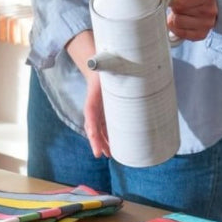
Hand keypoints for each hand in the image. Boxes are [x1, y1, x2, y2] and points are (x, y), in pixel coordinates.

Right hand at [66, 29, 110, 157]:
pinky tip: (113, 147)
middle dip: (96, 142)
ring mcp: (98, 113)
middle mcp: (93, 108)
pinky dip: (108, 139)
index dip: (92, 129)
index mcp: (93, 99)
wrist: (101, 68)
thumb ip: (115, 70)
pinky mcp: (104, 114)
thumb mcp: (109, 69)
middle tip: (100, 153)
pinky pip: (104, 129)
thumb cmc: (106, 69)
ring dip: (102, 143)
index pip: (90, 117)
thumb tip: (131, 67)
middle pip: (93, 128)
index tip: (94, 137)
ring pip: (98, 131)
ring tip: (109, 154)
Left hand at [159, 0, 217, 40]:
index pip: (180, 2)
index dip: (172, 0)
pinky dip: (177, 28)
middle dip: (174, 8)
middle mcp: (209, 10)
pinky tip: (181, 21)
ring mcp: (206, 25)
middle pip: (178, 14)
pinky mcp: (201, 35)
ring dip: (174, 18)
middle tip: (178, 4)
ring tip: (180, 13)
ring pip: (177, 25)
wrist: (206, 1)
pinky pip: (180, 34)